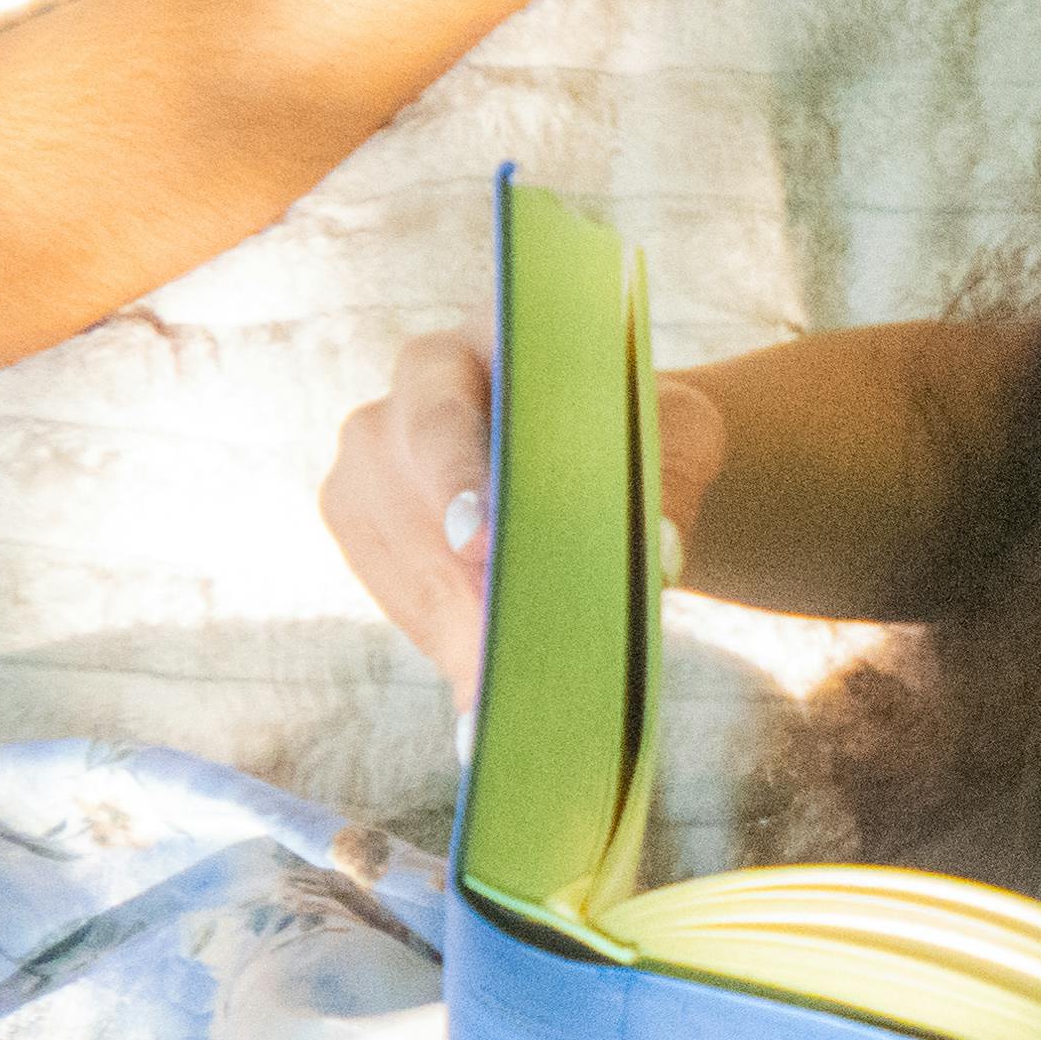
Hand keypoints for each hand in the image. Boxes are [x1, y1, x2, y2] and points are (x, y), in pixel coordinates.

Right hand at [318, 331, 725, 708]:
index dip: (455, 479)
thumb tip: (661, 558)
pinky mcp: (362, 526)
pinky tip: (490, 685)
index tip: (476, 545)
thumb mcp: (677, 435)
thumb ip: (675, 477)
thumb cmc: (637, 429)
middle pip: (410, 498)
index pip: (443, 410)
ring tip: (507, 695)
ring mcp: (371, 463)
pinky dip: (447, 643)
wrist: (596, 454)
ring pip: (399, 560)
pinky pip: (399, 599)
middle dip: (459, 584)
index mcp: (474, 344)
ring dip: (455, 628)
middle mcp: (404, 395)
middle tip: (505, 659)